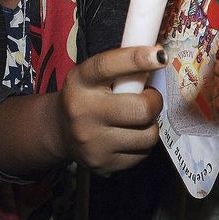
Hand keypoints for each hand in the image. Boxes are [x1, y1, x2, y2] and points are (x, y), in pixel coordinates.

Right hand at [55, 45, 164, 173]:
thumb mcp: (91, 76)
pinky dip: (142, 144)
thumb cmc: (85, 97)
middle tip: (149, 98)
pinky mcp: (103, 164)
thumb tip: (157, 56)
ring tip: (138, 119)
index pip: (106, 66)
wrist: (59, 132)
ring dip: (150, 125)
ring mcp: (93, 142)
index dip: (135, 59)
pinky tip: (128, 136)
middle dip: (154, 102)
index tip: (159, 55)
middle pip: (140, 109)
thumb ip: (119, 68)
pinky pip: (142, 154)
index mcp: (80, 82)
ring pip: (148, 135)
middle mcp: (83, 112)